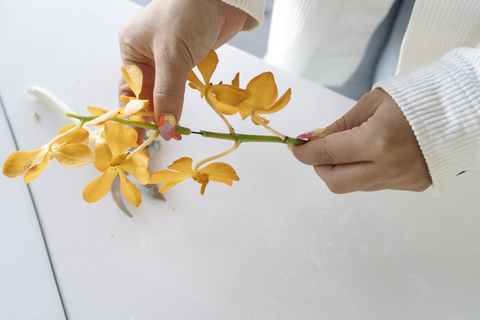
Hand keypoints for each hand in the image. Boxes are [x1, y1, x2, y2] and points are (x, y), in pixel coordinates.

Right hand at [118, 0, 246, 139]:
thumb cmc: (188, 15)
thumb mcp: (173, 56)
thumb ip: (169, 94)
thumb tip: (165, 128)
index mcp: (132, 49)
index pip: (130, 90)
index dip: (136, 115)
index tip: (142, 138)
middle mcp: (146, 54)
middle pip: (146, 94)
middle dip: (153, 116)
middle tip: (160, 139)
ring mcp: (167, 58)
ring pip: (164, 93)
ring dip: (168, 111)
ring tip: (173, 133)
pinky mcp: (186, 60)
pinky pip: (178, 87)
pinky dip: (179, 102)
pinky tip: (180, 117)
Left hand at [291, 89, 431, 192]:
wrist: (459, 109)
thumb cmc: (416, 98)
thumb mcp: (372, 103)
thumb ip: (339, 126)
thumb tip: (313, 141)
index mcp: (377, 140)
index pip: (325, 154)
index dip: (303, 152)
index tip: (294, 147)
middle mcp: (389, 166)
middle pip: (335, 182)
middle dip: (319, 166)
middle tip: (319, 150)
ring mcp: (402, 180)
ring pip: (354, 185)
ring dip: (342, 169)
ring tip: (350, 148)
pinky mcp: (411, 186)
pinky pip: (374, 184)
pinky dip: (364, 172)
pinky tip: (374, 154)